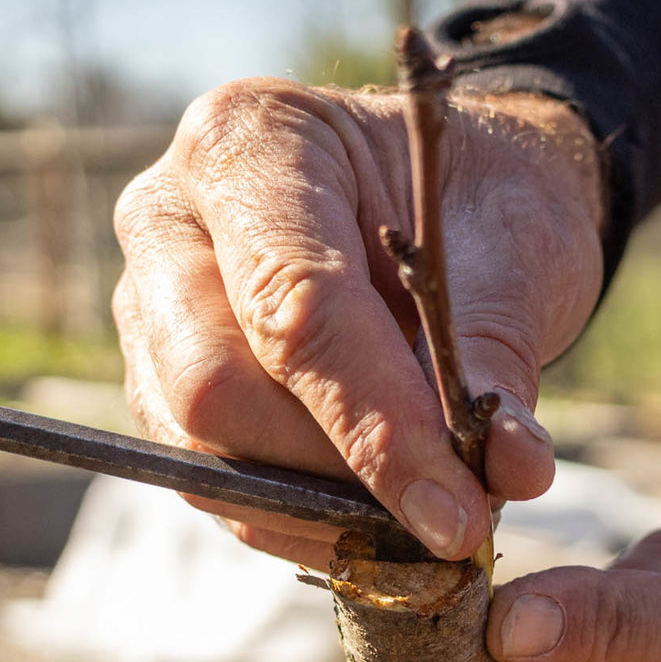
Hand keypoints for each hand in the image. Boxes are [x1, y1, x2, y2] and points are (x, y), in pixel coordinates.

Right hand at [112, 78, 604, 566]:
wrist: (449, 200)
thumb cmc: (475, 204)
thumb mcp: (511, 254)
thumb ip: (498, 363)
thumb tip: (512, 471)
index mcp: (248, 140)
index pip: (293, 305)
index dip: (373, 422)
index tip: (457, 507)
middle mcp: (167, 219)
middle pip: (214, 386)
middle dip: (336, 473)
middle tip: (448, 519)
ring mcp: (148, 308)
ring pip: (202, 450)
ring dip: (321, 510)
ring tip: (426, 520)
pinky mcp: (157, 385)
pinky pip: (213, 481)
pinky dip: (302, 519)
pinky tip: (380, 520)